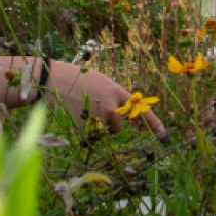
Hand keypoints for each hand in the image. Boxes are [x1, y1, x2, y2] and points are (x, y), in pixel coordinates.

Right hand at [46, 60, 165, 137]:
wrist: (52, 79)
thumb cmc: (77, 79)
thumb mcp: (100, 83)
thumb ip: (112, 96)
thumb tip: (121, 112)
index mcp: (115, 91)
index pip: (138, 108)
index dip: (152, 122)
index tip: (163, 134)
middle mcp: (110, 104)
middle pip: (119, 126)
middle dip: (112, 125)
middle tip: (98, 114)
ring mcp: (98, 116)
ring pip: (105, 132)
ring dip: (97, 128)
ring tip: (84, 112)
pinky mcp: (84, 127)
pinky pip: (89, 136)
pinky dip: (83, 129)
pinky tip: (74, 115)